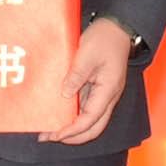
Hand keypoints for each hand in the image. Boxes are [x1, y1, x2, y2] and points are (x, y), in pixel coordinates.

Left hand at [50, 17, 136, 142]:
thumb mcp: (87, 55)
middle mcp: (107, 97)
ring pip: (89, 120)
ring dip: (71, 127)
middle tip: (49, 137)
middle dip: (73, 137)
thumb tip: (64, 95)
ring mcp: (102, 94)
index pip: (90, 120)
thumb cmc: (105, 39)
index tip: (55, 135)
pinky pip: (85, 108)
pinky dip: (72, 114)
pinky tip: (58, 112)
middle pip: (93, 128)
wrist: (116, 28)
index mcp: (108, 91)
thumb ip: (76, 76)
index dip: (73, 131)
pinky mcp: (96, 89)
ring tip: (50, 128)